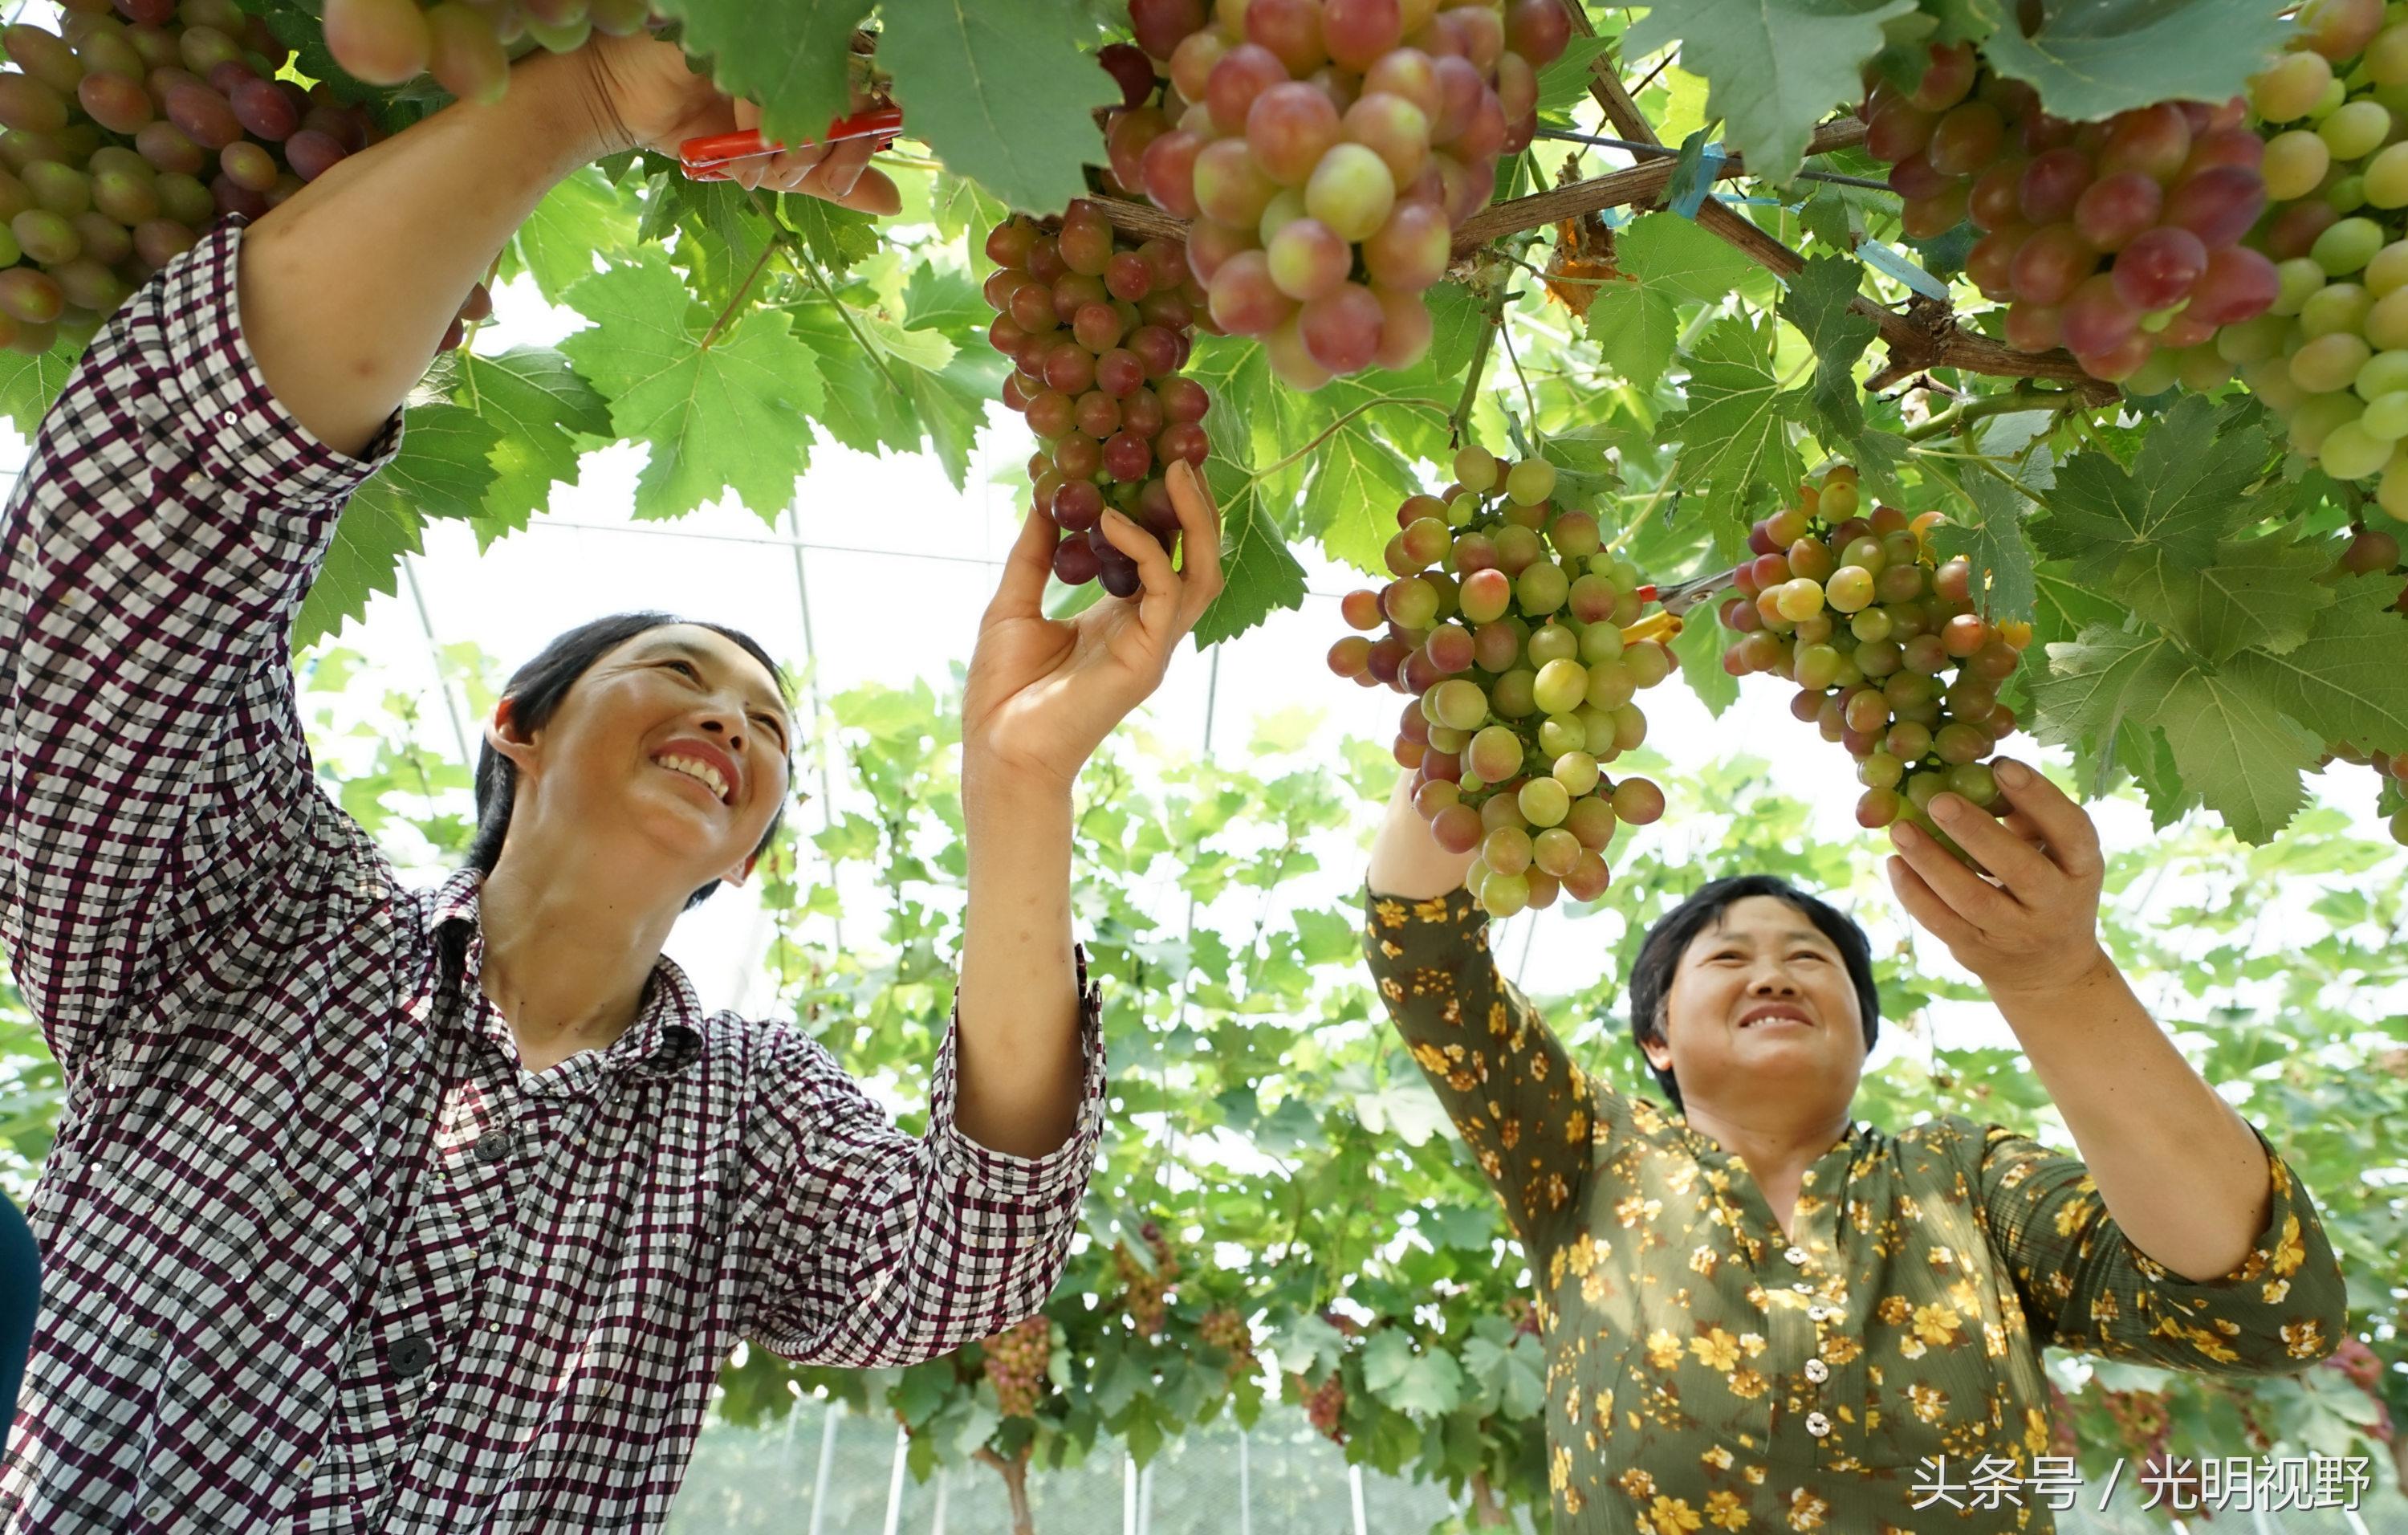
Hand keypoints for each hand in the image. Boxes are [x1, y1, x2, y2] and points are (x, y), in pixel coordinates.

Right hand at [567, 32, 900, 211]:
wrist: (626, 106)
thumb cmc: (700, 128)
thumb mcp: (774, 165)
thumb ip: (831, 178)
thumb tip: (894, 202)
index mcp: (816, 70)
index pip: (874, 98)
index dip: (867, 144)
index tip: (839, 181)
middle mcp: (800, 44)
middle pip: (855, 93)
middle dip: (832, 151)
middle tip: (798, 180)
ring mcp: (772, 34)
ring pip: (818, 88)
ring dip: (793, 148)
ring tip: (756, 173)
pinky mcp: (737, 31)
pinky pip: (770, 82)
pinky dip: (759, 129)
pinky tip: (737, 154)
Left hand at [960, 461, 1226, 799]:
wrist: (998, 751)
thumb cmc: (1004, 691)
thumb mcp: (1013, 603)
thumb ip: (1036, 553)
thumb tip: (1042, 497)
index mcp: (1124, 616)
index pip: (1167, 552)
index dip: (1168, 506)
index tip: (1156, 456)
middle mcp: (1149, 628)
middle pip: (1198, 558)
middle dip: (1197, 505)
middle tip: (1182, 452)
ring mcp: (1154, 646)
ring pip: (1201, 573)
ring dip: (1193, 519)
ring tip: (1174, 469)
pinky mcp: (1146, 660)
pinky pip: (1162, 593)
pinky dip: (1144, 550)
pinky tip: (1112, 519)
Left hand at [1884, 758, 2112, 995]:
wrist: (2049, 969)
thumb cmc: (2048, 885)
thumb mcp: (2056, 853)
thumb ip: (2028, 815)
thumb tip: (1979, 766)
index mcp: (2082, 868)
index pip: (2071, 831)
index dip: (2039, 797)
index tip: (2002, 765)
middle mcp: (2055, 903)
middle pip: (2018, 868)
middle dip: (1976, 831)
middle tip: (1938, 799)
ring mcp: (2015, 932)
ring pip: (1971, 898)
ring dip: (1932, 861)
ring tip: (1901, 828)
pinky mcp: (1977, 951)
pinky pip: (1941, 922)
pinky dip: (1913, 892)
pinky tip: (1895, 862)